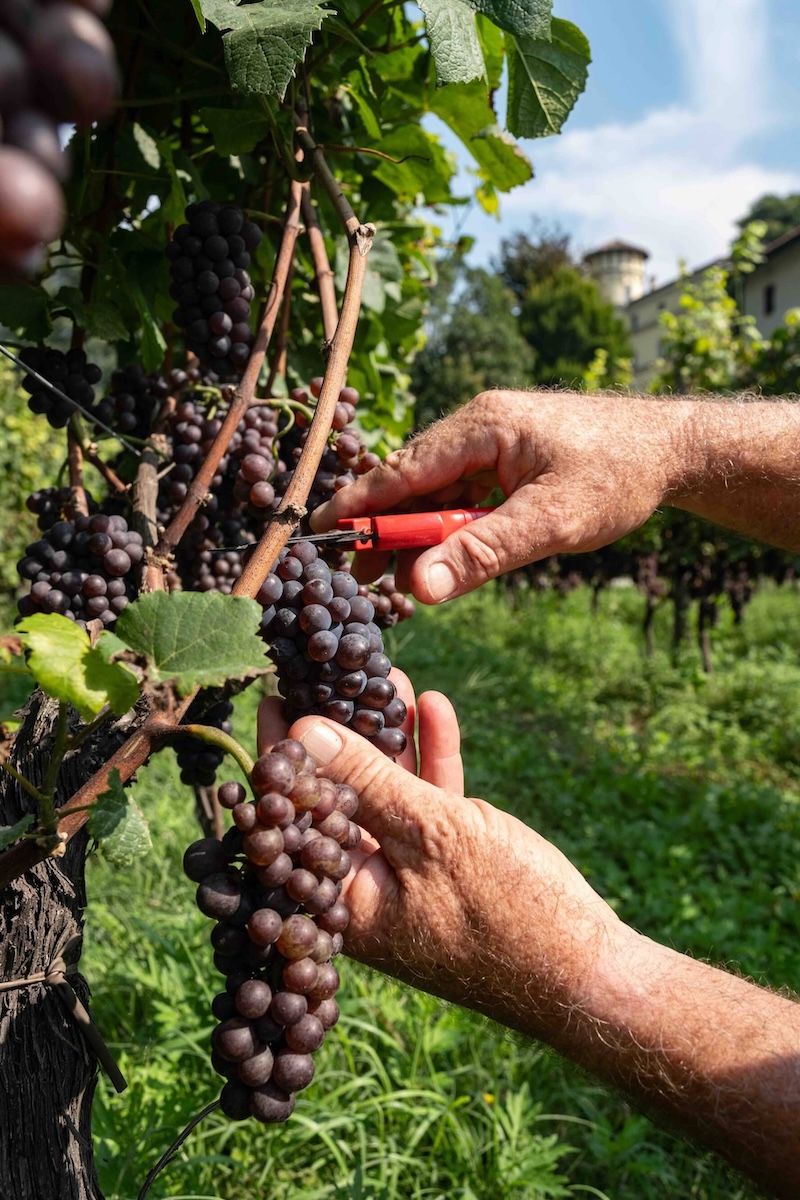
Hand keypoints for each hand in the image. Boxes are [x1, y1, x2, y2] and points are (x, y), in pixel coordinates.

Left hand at [257, 673, 622, 1030]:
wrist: (588, 973)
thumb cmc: (508, 913)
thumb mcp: (431, 835)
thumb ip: (367, 781)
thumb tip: (304, 732)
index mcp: (343, 901)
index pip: (292, 820)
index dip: (283, 758)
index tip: (277, 699)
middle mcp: (366, 889)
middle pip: (338, 799)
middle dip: (342, 734)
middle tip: (330, 675)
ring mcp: (410, 874)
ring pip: (386, 793)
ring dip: (390, 736)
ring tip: (384, 674)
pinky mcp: (450, 863)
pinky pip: (429, 803)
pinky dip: (431, 760)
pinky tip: (433, 707)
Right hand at [311, 390, 693, 602]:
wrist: (672, 448)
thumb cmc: (619, 475)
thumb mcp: (552, 521)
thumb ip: (485, 553)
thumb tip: (422, 588)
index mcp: (482, 426)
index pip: (402, 469)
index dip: (358, 504)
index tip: (317, 532)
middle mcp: (477, 425)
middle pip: (411, 481)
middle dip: (384, 527)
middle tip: (358, 575)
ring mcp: (491, 440)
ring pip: (434, 490)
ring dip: (417, 532)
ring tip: (394, 578)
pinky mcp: (505, 458)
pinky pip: (461, 493)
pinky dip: (447, 526)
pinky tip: (441, 557)